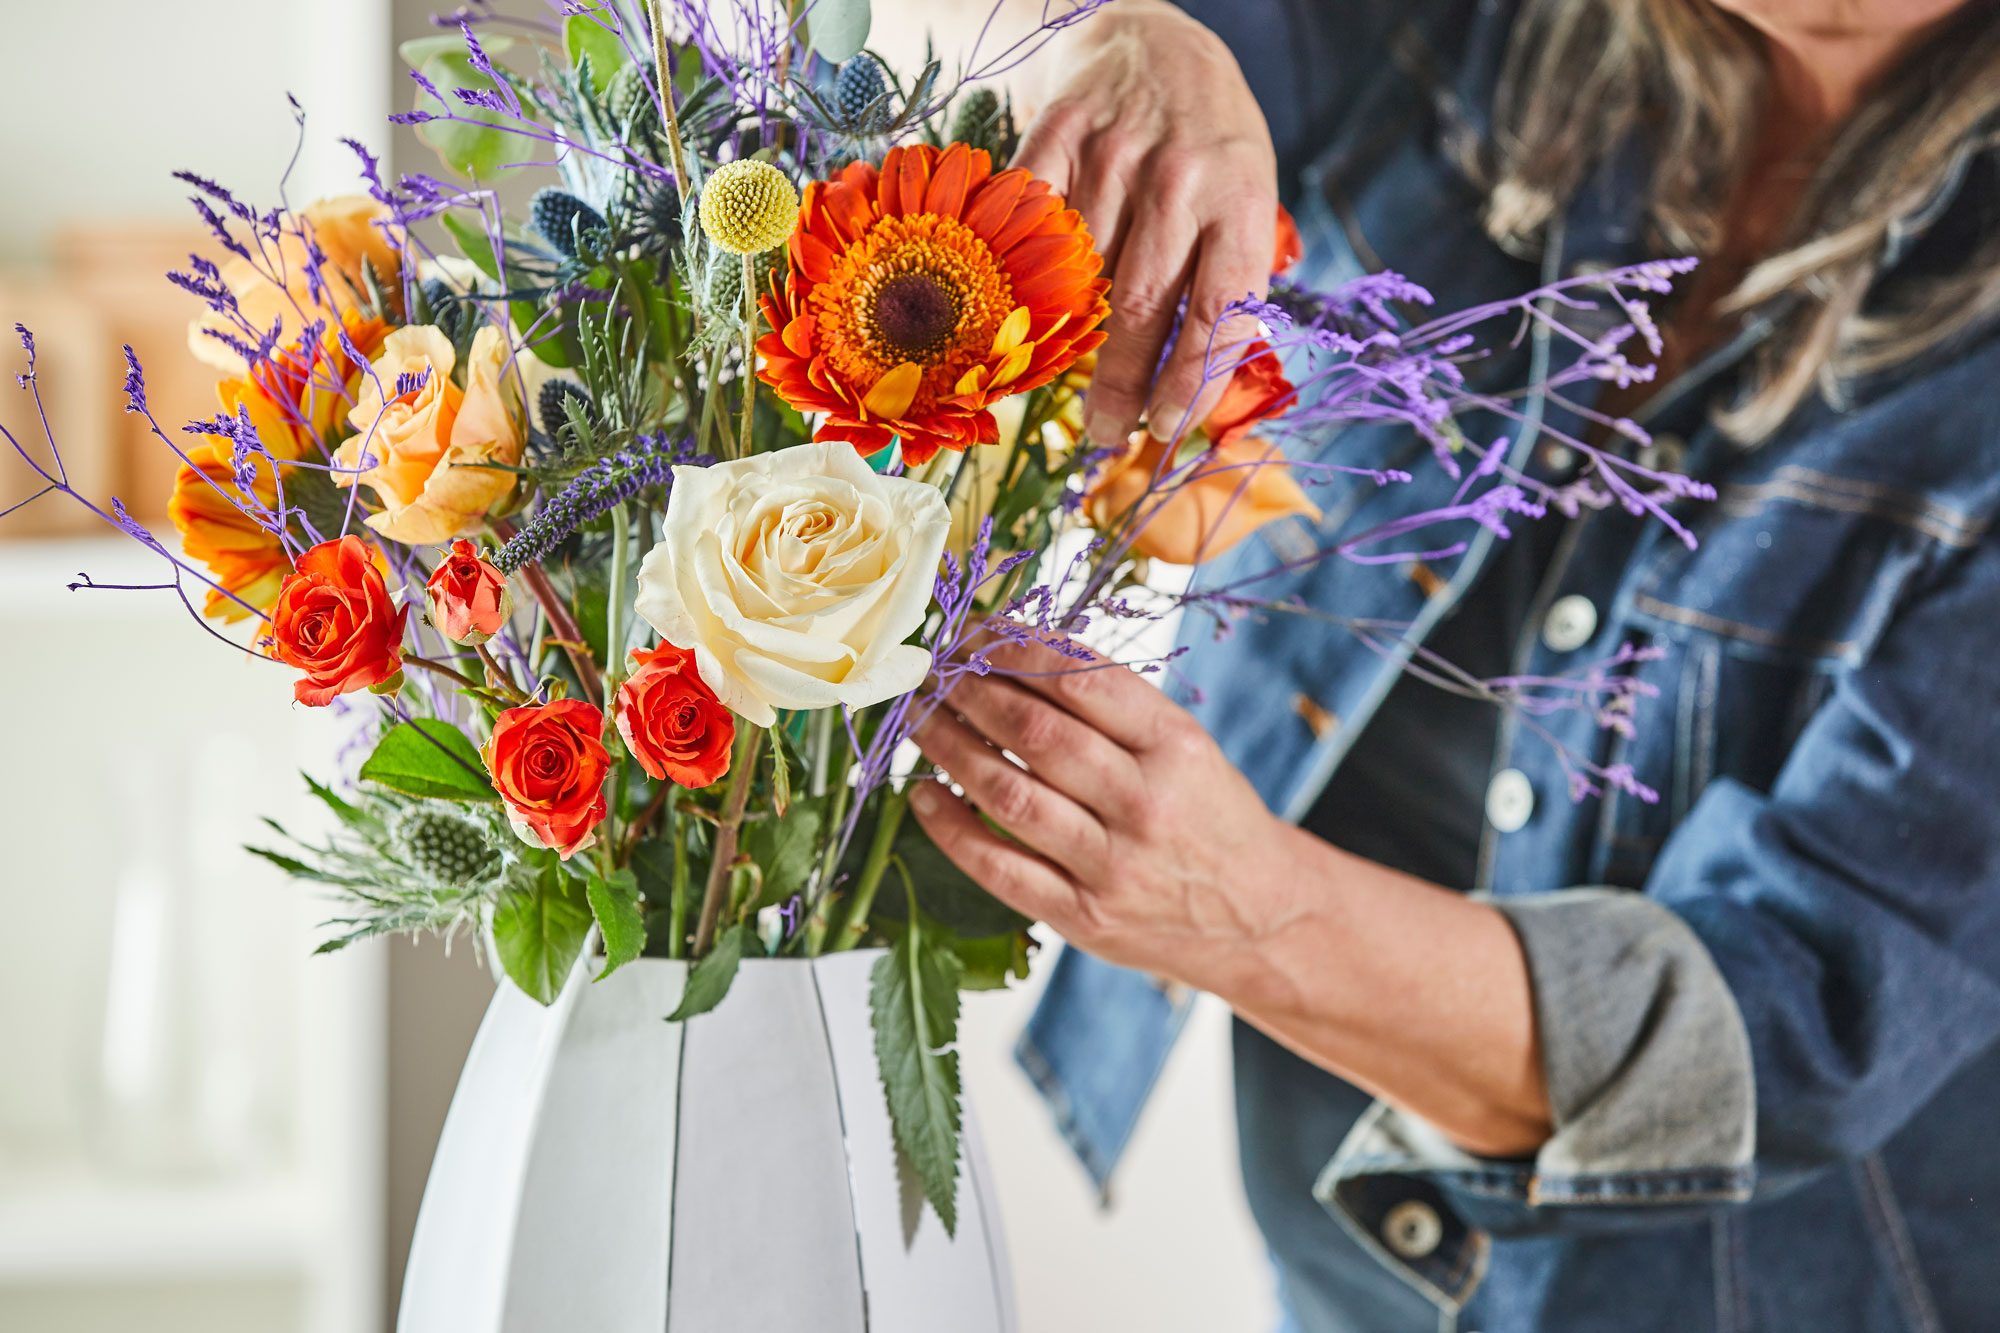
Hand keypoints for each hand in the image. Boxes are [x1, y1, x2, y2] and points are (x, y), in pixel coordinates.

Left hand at [909, 631, 1552, 1154]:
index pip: (1081, 681)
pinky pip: (1001, 869)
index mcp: (1176, 747)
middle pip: (1036, 734)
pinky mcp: (1085, 919)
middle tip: (931, 671)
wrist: (1262, 917)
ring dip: (949, 749)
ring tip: (918, 720)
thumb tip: (1013, 653)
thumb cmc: (1211, 817)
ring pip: (1009, 794)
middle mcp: (1146, 803)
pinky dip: (952, 831)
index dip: (1015, 649)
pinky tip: (923, 796)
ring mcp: (1113, 866)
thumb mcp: (1186, 747)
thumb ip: (1112, 707)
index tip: (974, 634)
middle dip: (970, 692)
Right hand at [1008, 0, 1279, 448]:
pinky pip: (1030, 226)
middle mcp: (1180, 179)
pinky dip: (1019, 278)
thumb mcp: (1244, 193)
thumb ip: (1225, 277)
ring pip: (1079, 275)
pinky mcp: (1059, 135)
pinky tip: (1014, 318)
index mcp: (1241, 199)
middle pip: (1141, 307)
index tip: (1169, 425)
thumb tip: (1198, 389)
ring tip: (1061, 383)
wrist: (1147, 37)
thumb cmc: (1204, 139)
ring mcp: (1114, 153)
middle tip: (1106, 431)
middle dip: (1121, 384)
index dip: (1192, 380)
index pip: (1219, 311)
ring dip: (1067, 344)